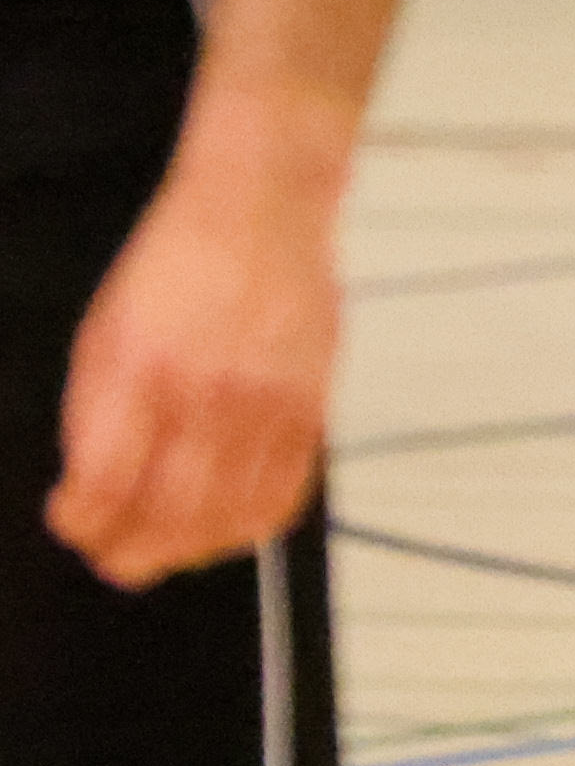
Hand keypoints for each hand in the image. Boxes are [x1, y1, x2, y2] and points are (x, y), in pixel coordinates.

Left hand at [47, 124, 342, 590]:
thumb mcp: (104, 330)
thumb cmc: (178, 261)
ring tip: (169, 550)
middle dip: (131, 554)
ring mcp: (266, 403)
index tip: (72, 522)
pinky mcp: (311, 405)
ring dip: (190, 551)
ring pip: (229, 518)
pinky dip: (250, 526)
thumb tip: (91, 489)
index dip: (82, 522)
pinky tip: (226, 526)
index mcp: (140, 368)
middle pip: (169, 516)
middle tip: (116, 558)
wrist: (261, 207)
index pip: (105, 481)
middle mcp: (206, 391)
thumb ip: (95, 413)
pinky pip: (284, 494)